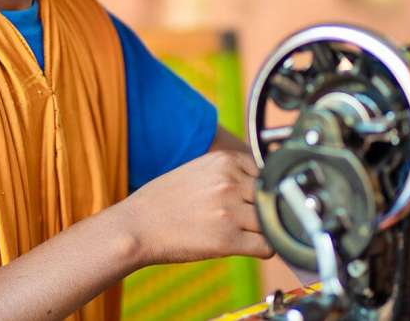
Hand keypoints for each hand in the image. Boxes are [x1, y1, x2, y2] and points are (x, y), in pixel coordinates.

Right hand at [115, 150, 273, 266]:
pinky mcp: (228, 240)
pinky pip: (267, 246)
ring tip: (244, 234)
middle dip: (264, 210)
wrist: (136, 226)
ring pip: (273, 222)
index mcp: (225, 160)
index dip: (260, 190)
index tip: (250, 201)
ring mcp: (231, 211)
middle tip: (247, 220)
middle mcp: (231, 182)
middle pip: (272, 198)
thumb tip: (263, 186)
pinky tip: (247, 247)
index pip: (267, 175)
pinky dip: (264, 249)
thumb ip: (230, 174)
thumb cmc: (163, 200)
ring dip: (264, 230)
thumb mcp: (199, 170)